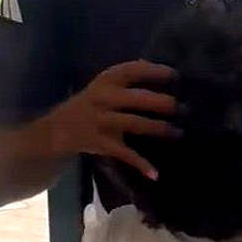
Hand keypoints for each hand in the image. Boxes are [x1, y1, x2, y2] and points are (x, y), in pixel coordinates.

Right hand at [49, 60, 178, 179]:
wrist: (57, 129)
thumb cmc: (91, 102)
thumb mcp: (104, 84)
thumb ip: (128, 76)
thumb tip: (161, 68)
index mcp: (106, 80)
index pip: (132, 70)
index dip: (154, 71)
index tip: (175, 75)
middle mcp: (103, 98)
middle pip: (137, 99)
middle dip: (162, 103)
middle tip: (183, 107)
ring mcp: (101, 121)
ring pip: (135, 124)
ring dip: (159, 129)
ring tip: (179, 132)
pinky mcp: (100, 143)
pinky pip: (124, 153)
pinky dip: (140, 164)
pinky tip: (155, 173)